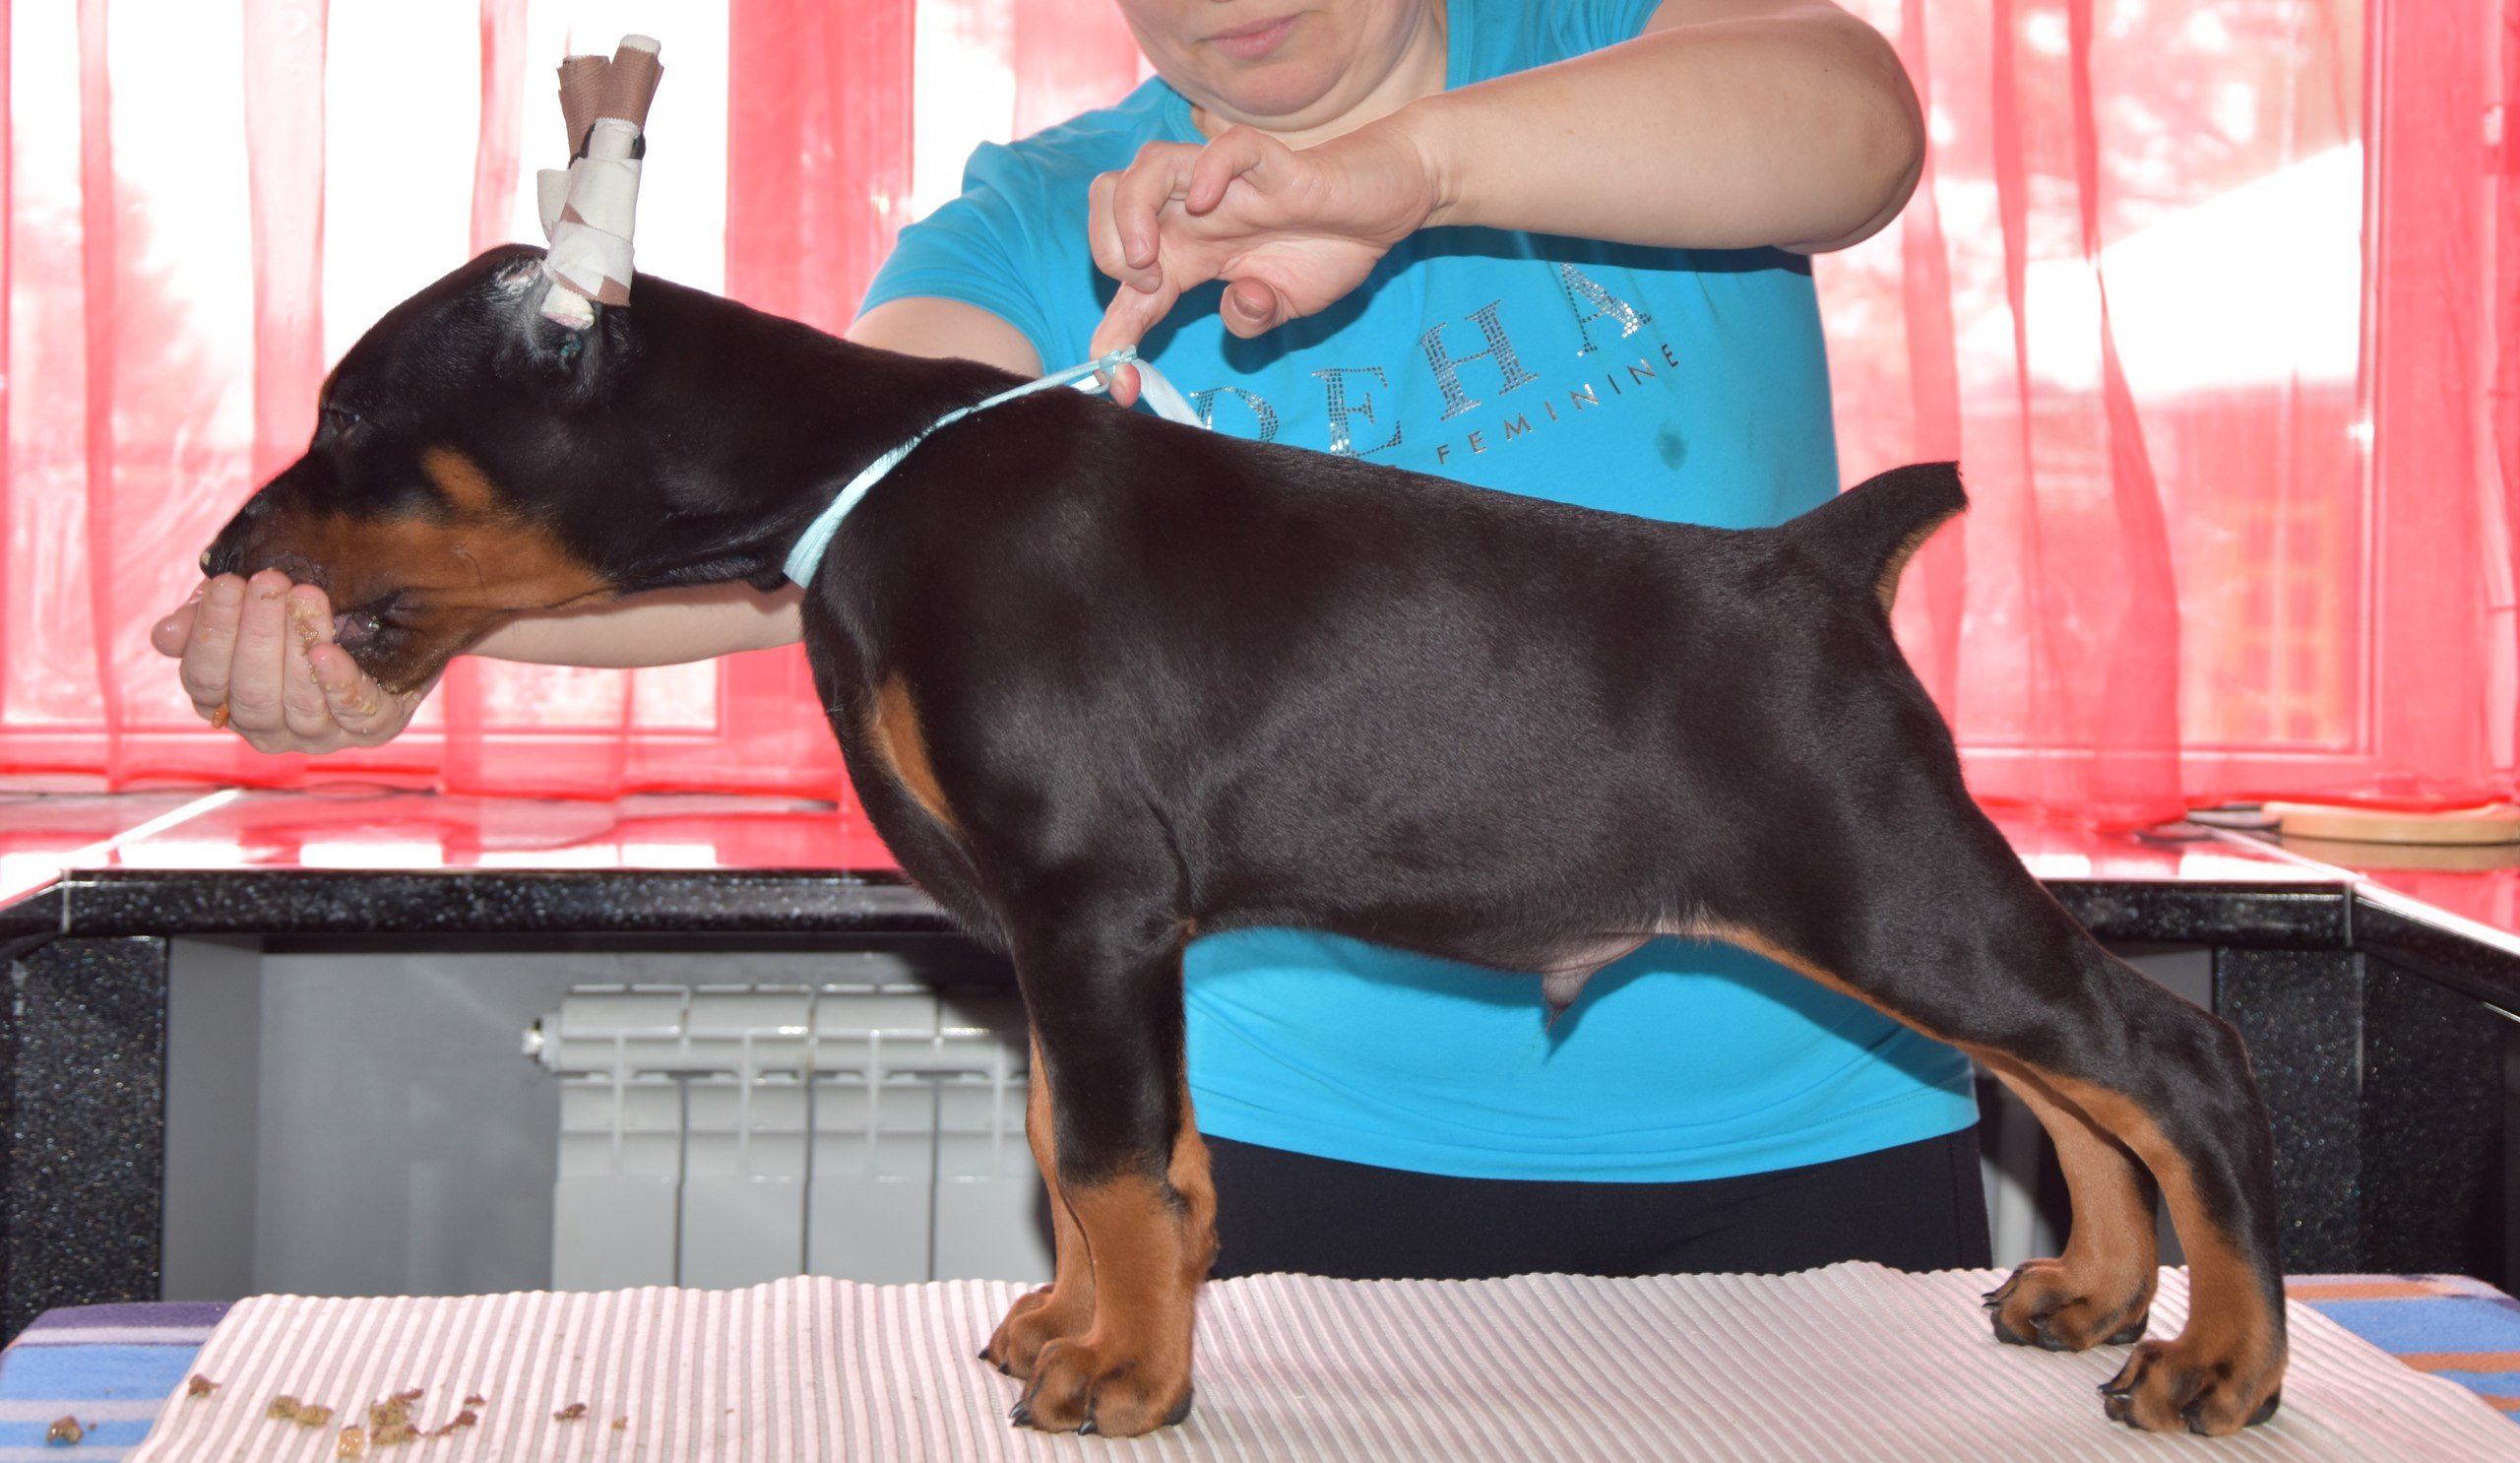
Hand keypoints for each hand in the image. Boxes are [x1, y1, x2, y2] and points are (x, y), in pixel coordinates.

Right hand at [150, 571, 428, 753]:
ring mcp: (319, 735)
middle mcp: (267, 729)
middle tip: (270, 580)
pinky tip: (327, 652)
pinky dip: (338, 683)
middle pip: (250, 694)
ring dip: (298, 646)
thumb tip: (165, 636)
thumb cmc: (300, 612)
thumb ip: (208, 619)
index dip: (211, 634)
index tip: (227, 583)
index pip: (203, 681)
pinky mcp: (371, 728)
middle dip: (258, 633)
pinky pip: (352, 712)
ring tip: (306, 596)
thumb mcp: (250, 606)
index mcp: (225, 702)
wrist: (385, 618)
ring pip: (298, 704)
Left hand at [1087, 122, 1439, 402]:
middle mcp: (1195, 210)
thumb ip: (1251, 320)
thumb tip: (1236, 307)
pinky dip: (1206, 170)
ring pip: (1146, 167)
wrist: (1383, 207)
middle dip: (1106, 251)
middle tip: (1152, 287)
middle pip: (1107, 202)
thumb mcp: (1284, 308)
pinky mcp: (1270, 163)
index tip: (1123, 387)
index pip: (1126, 286)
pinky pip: (1226, 148)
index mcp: (1188, 250)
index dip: (1114, 339)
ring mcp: (1227, 183)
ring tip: (1156, 261)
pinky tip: (1207, 201)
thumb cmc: (1328, 249)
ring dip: (1131, 215)